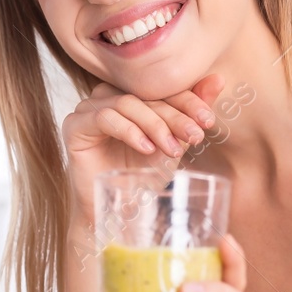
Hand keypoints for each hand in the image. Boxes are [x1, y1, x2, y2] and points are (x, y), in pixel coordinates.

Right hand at [62, 75, 224, 218]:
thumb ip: (191, 112)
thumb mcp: (174, 142)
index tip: (208, 120)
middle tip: (195, 136)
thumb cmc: (142, 176)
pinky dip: (130, 131)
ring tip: (172, 148)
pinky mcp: (74, 126)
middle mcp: (107, 96)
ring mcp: (87, 109)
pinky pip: (104, 118)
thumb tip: (217, 80)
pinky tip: (147, 148)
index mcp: (130, 94)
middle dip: (175, 116)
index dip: (187, 100)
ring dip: (154, 125)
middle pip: (145, 94)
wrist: (117, 211)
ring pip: (126, 103)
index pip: (160, 88)